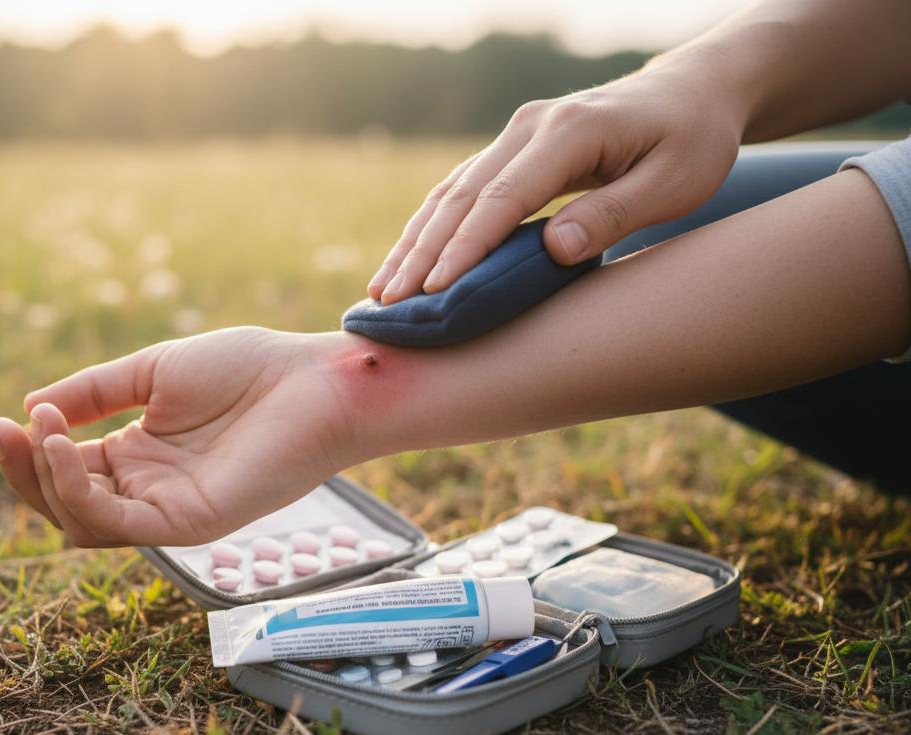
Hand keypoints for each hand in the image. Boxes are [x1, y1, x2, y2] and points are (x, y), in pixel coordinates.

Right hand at [0, 328, 362, 546]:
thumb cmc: (247, 368)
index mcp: (137, 456)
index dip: (29, 451)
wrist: (311, 379)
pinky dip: (79, 493)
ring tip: (38, 431)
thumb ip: (93, 392)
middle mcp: (147, 490)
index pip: (65, 470)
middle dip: (24, 472)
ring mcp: (167, 511)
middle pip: (63, 503)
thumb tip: (29, 409)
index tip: (0, 419)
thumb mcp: (152, 370)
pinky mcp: (189, 525)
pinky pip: (118, 524)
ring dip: (47, 482)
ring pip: (82, 522)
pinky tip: (63, 449)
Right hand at [368, 62, 746, 304]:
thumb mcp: (676, 180)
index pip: (503, 198)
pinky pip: (460, 191)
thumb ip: (613, 213)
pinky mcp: (512, 149)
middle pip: (461, 196)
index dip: (465, 248)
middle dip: (420, 252)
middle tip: (386, 301)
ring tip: (381, 290)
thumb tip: (553, 250)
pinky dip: (430, 228)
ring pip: (450, 192)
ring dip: (413, 242)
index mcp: (569, 132)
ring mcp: (516, 134)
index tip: (433, 291)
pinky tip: (408, 261)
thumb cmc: (693, 141)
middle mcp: (530, 127)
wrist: (693, 93)